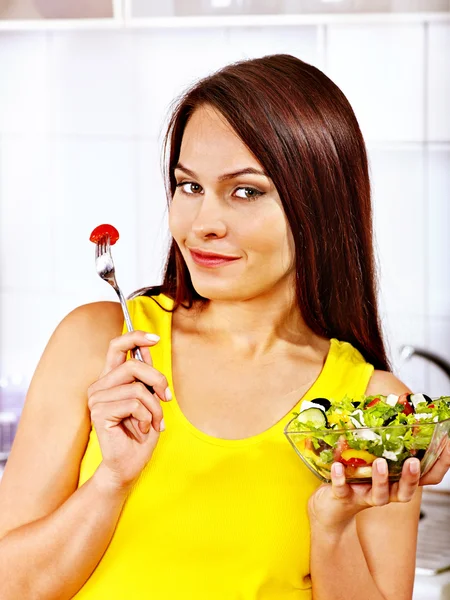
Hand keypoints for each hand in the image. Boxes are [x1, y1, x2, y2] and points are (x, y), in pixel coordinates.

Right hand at [87, 330, 170, 492]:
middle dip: (158, 380)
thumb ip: (146, 375)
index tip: (156, 338)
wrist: (129, 464)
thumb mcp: (150, 398)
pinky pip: (135, 404)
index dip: (135, 337)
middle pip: (133, 365)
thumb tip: (148, 347)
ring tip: (154, 423)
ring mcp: (97, 399)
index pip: (117, 346)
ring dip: (155, 408)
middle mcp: (100, 386)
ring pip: (138, 388)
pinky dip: (147, 418)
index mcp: (110, 379)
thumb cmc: (140, 432)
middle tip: (167, 397)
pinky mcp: (99, 413)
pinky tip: (142, 429)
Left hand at [308, 438, 449, 530]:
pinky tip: (338, 467)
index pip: (421, 478)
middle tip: (412, 462)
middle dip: (410, 478)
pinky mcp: (343, 498)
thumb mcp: (370, 458)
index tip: (445, 449)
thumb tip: (396, 405)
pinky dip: (341, 479)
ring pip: (379, 495)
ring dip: (380, 479)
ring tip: (379, 462)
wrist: (329, 507)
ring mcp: (364, 497)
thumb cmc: (354, 477)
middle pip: (404, 492)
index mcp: (394, 483)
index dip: (436, 467)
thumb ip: (380, 440)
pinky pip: (343, 490)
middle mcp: (383, 493)